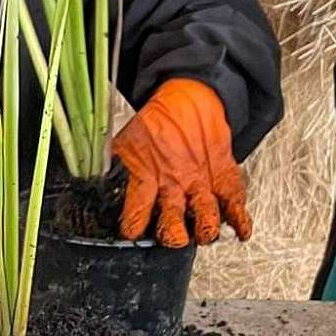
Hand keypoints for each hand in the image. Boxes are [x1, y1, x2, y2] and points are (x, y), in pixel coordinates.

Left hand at [111, 79, 250, 248]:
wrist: (189, 96)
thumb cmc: (158, 123)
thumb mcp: (126, 143)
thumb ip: (115, 168)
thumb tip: (95, 184)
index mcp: (147, 175)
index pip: (136, 212)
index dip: (133, 228)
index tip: (132, 236)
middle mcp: (175, 181)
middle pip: (174, 219)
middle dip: (174, 236)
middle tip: (174, 239)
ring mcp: (201, 179)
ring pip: (206, 214)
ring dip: (206, 230)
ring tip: (203, 235)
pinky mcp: (223, 174)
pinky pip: (235, 200)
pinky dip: (240, 218)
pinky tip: (241, 232)